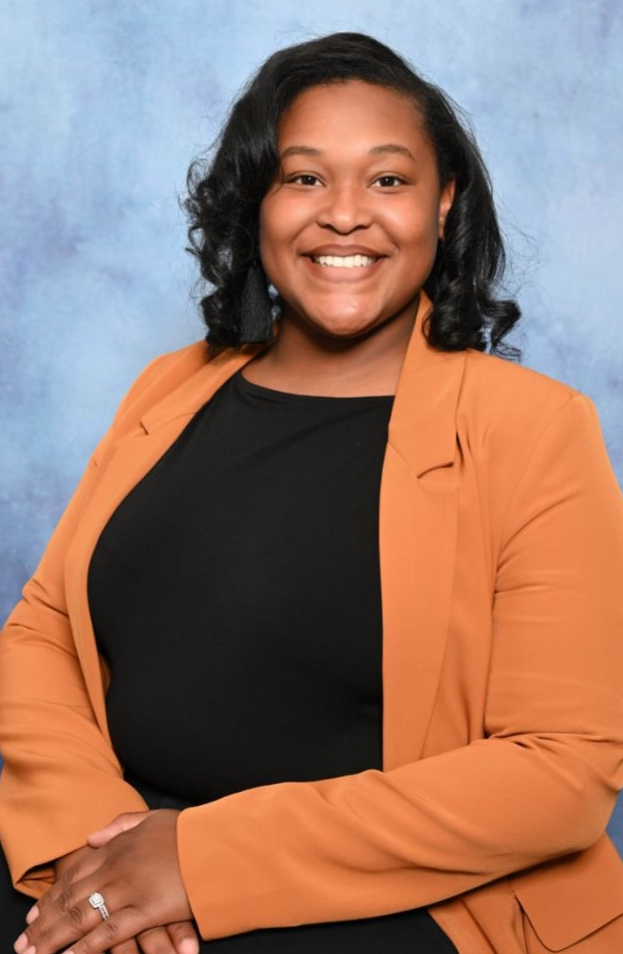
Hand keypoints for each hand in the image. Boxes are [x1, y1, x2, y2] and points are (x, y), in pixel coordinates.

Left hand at [15, 810, 194, 953]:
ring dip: (55, 938)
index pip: (74, 875)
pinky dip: (86, 947)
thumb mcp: (151, 819)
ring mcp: (130, 889)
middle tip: (24, 944)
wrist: (217, 841)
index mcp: (117, 846)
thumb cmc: (188, 832)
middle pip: (71, 899)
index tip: (34, 916)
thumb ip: (119, 827)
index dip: (51, 897)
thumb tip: (91, 838)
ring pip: (82, 917)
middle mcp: (116, 867)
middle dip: (44, 924)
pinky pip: (110, 932)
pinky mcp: (147, 909)